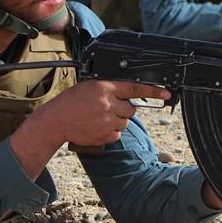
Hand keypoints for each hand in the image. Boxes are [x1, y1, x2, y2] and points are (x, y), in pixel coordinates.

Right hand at [30, 80, 169, 147]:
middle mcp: (107, 104)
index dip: (153, 91)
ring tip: (98, 119)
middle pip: (131, 109)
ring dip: (116, 121)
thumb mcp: (89, 87)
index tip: (166, 93)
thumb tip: (126, 96)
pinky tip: (96, 128)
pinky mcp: (105, 135)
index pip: (134, 88)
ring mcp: (107, 121)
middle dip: (123, 110)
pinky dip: (110, 132)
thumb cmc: (70, 103)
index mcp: (104, 88)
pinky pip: (117, 134)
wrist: (56, 121)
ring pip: (124, 123)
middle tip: (107, 109)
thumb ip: (108, 90)